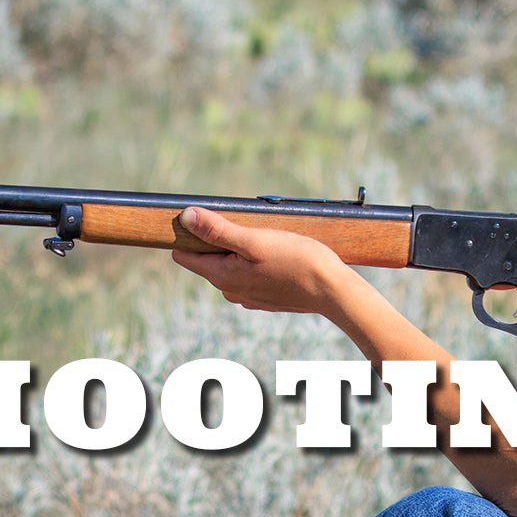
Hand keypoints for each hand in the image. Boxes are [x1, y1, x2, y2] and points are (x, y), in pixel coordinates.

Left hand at [170, 207, 358, 315]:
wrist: (332, 291)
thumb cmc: (296, 261)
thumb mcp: (255, 239)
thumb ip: (218, 230)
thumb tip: (185, 218)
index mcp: (222, 276)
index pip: (184, 255)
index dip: (189, 234)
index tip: (206, 218)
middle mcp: (230, 290)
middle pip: (208, 258)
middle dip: (220, 239)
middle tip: (247, 225)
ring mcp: (247, 296)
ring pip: (231, 265)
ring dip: (241, 249)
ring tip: (266, 238)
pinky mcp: (264, 298)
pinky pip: (249, 274)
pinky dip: (257, 262)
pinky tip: (277, 255)